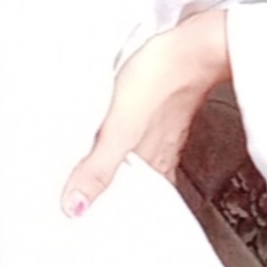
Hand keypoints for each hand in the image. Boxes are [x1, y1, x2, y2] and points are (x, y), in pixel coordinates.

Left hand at [61, 9, 230, 216]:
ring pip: (137, 160)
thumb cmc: (161, 80)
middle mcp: (159, 153)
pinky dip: (125, 141)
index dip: (112, 214)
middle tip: (85, 201)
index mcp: (153, 165)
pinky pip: (140, 135)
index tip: (88, 221)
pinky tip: (116, 132)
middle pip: (134, 185)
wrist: (191, 44)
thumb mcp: (119, 129)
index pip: (133, 204)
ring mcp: (160, 131)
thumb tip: (76, 206)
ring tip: (94, 173)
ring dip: (117, 167)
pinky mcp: (159, 107)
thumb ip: (98, 168)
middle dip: (112, 192)